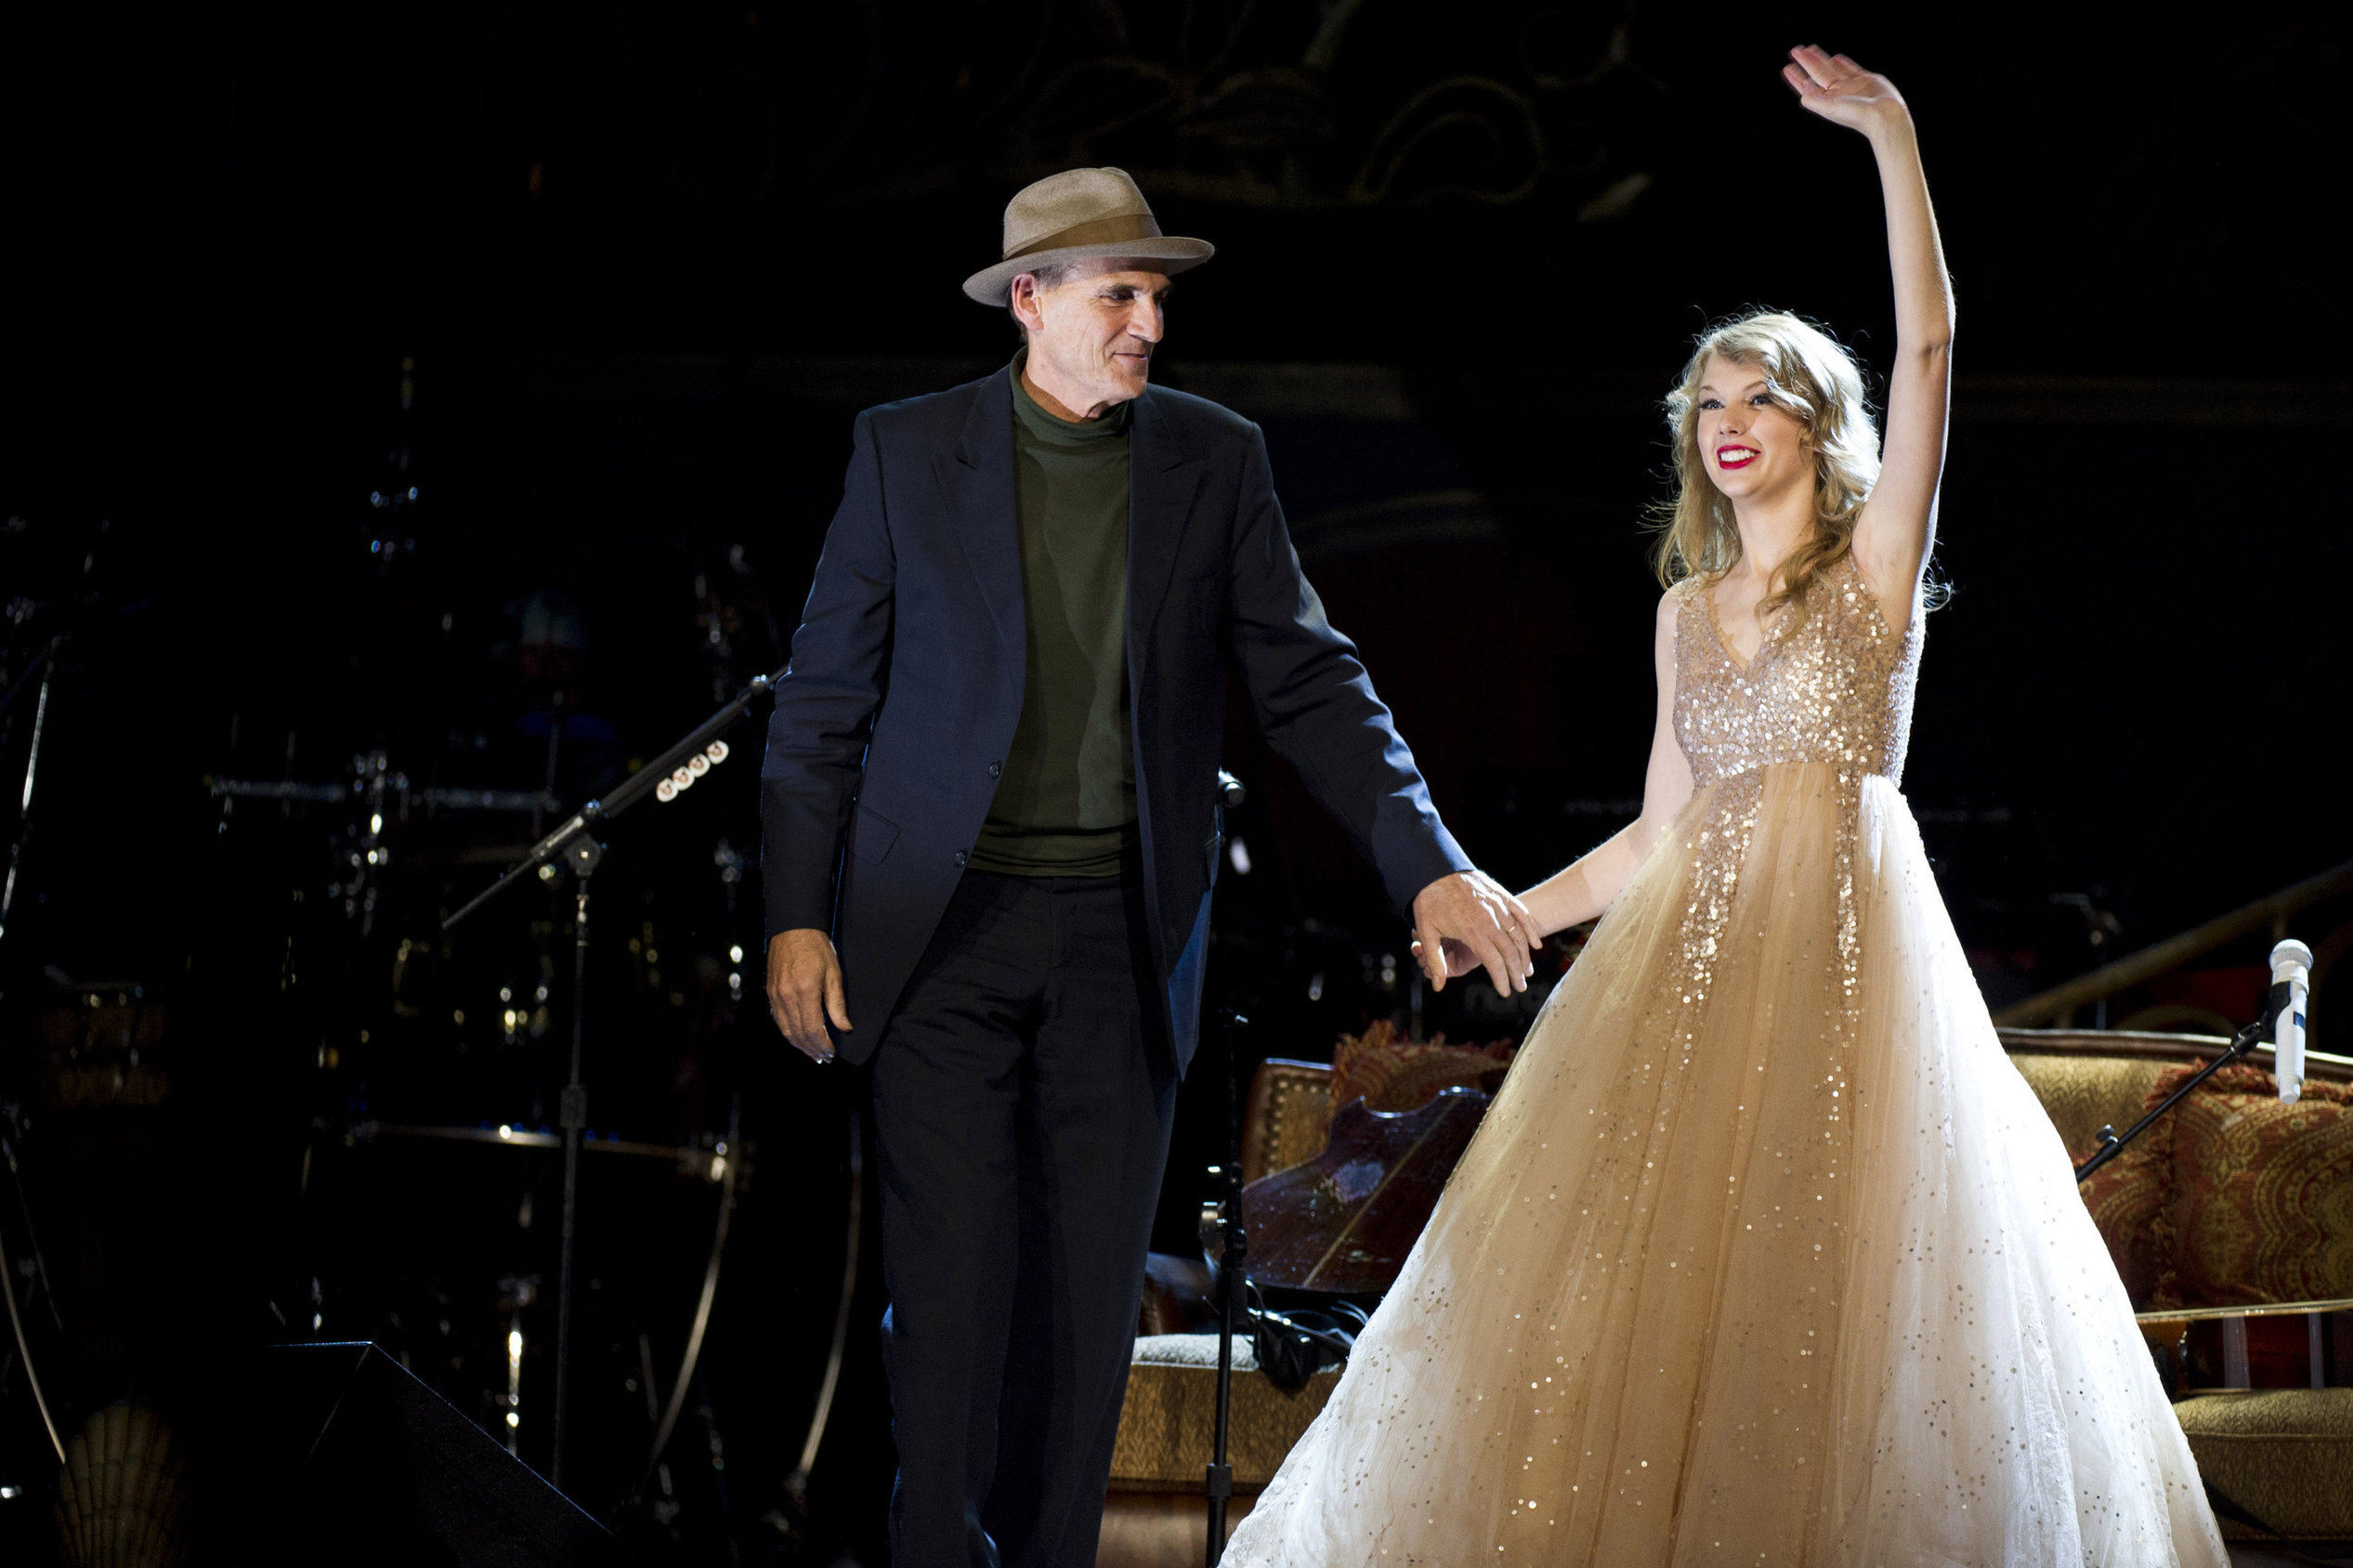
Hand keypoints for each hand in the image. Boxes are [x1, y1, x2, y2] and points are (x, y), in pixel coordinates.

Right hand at [767, 928, 850, 1063]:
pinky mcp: (771, 993)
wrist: (793, 928)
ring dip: (799, 1045)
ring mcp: (776, 995)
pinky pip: (778, 1020)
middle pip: (798, 1034)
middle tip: (823, 1058)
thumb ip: (837, 1003)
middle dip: (812, 1049)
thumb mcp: (834, 973)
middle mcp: (786, 996)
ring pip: (786, 1030)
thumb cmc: (817, 948)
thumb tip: (845, 1027)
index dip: (823, 1044)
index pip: (813, 1029)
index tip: (832, 1052)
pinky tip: (798, 1038)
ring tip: (812, 1054)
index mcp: (805, 991)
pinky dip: (788, 1033)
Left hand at [1409, 869, 1541, 994]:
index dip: (1501, 979)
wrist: (1434, 868)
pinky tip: (1536, 944)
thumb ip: (1435, 960)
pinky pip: (1521, 913)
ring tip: (1527, 971)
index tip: (1505, 992)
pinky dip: (1530, 930)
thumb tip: (1438, 986)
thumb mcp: (1426, 932)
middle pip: (1510, 951)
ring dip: (1525, 955)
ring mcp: (1498, 906)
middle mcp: (1489, 919)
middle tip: (1520, 987)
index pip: (1494, 962)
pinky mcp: (1501, 895)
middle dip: (1517, 972)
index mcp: (1472, 931)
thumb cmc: (1430, 901)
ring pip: (1518, 935)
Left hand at [1782, 45, 1907, 133]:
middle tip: (1795, 50)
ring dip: (1820, 59)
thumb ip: (1814, 100)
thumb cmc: (1857, 115)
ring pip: (1832, 69)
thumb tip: (1803, 89)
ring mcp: (1851, 87)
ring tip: (1810, 49)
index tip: (1787, 68)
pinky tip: (1835, 58)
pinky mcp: (1866, 80)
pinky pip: (1851, 69)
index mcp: (1827, 101)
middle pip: (1817, 74)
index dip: (1796, 78)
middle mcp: (1838, 94)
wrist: (1884, 115)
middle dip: (1806, 63)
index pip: (1807, 87)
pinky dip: (1842, 63)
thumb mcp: (1830, 108)